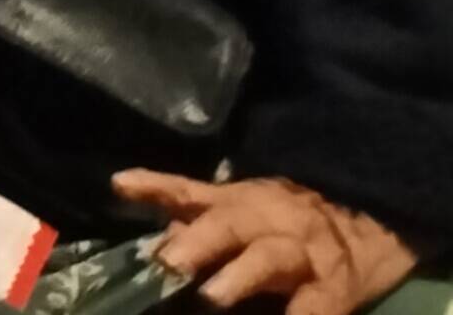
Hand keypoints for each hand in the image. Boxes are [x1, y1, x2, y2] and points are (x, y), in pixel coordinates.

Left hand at [112, 172, 414, 314]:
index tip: (121, 185)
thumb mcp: (237, 205)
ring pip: (269, 259)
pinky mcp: (334, 291)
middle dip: (197, 243)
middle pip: (229, 224)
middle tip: (169, 264)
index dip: (155, 186)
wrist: (365, 227)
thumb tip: (140, 214)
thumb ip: (189, 211)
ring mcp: (302, 255)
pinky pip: (316, 307)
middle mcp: (267, 222)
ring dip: (239, 277)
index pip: (189, 191)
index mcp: (238, 201)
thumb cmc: (286, 220)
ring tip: (213, 297)